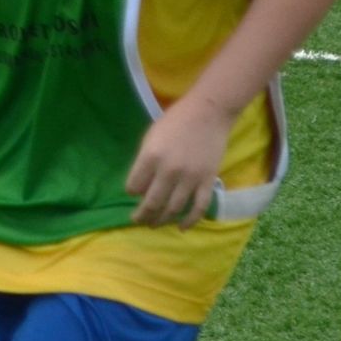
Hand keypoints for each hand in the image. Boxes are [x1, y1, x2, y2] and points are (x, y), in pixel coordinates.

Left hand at [124, 98, 235, 228]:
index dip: (131, 192)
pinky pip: (199, 208)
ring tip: (154, 225)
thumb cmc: (175, 122)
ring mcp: (190, 178)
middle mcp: (169, 171)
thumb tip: (139, 187)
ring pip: (173, 209)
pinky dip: (190, 221)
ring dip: (161, 221)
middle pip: (151, 203)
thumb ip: (144, 162)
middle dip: (142, 216)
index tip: (133, 193)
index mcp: (151, 157)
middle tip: (138, 220)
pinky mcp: (208, 181)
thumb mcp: (151, 137)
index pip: (133, 187)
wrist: (208, 112)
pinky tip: (182, 228)